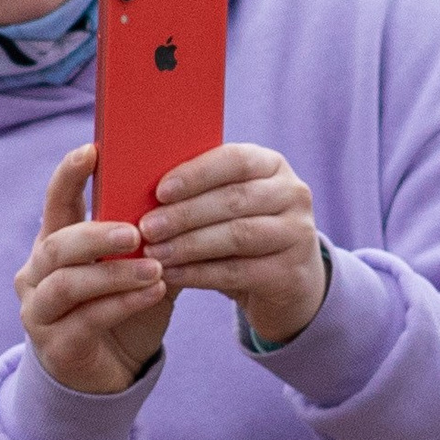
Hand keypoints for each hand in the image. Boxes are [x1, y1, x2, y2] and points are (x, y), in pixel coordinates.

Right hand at [15, 143, 175, 394]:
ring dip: (113, 273)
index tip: (93, 150)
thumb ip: (148, 235)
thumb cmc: (123, 308)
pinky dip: (122, 303)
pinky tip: (153, 293)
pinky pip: (86, 319)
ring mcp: (40, 312)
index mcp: (54, 245)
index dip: (68, 175)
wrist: (110, 373)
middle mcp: (36, 275)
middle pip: (56, 245)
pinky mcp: (55, 347)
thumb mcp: (135, 266)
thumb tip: (185, 190)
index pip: (54, 203)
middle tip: (137, 231)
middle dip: (96, 234)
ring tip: (154, 267)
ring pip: (67, 283)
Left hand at [138, 143, 326, 347]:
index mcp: (272, 165)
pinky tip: (172, 275)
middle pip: (234, 199)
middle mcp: (293, 194)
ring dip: (189, 245)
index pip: (235, 160)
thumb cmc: (243, 230)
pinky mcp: (290, 271)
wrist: (288, 280)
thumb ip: (200, 190)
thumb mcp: (230, 203)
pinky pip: (238, 272)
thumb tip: (141, 185)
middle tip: (147, 228)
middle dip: (185, 214)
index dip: (197, 174)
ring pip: (237, 235)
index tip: (160, 191)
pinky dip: (199, 274)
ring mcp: (298, 233)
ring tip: (155, 254)